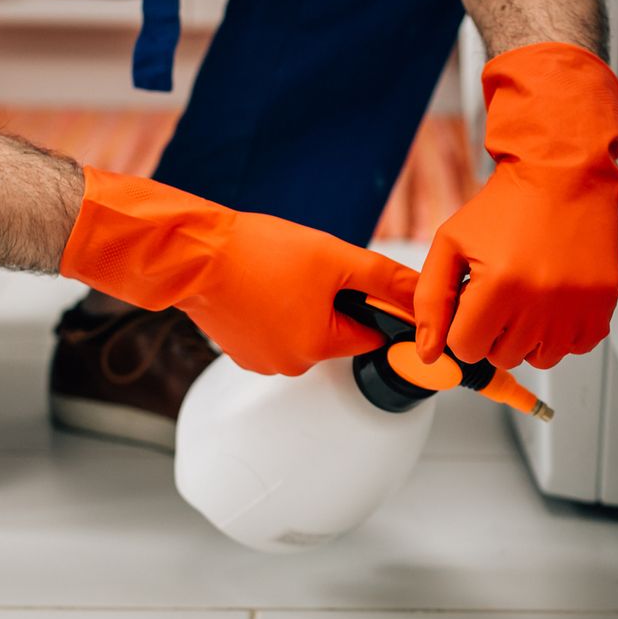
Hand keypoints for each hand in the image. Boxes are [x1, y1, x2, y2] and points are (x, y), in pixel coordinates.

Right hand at [59, 169, 413, 374]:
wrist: (194, 253)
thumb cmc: (256, 253)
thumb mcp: (335, 257)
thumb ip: (385, 279)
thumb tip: (423, 296)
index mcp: (318, 348)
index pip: (369, 336)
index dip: (368, 306)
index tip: (352, 283)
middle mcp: (289, 366)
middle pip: (335, 336)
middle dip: (331, 306)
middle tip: (310, 272)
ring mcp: (260, 361)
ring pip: (302, 334)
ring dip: (301, 309)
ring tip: (280, 276)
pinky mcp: (237, 350)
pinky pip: (272, 333)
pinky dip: (272, 313)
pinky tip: (260, 287)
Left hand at [414, 42, 617, 368]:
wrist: (564, 175)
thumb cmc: (505, 207)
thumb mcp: (451, 243)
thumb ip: (431, 301)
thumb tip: (429, 354)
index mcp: (499, 286)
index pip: (467, 349)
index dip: (464, 327)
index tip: (474, 303)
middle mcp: (540, 302)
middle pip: (503, 357)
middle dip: (494, 332)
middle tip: (502, 295)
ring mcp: (575, 307)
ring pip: (540, 358)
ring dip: (529, 337)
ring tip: (528, 298)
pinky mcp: (602, 305)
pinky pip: (576, 348)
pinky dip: (563, 333)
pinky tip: (555, 301)